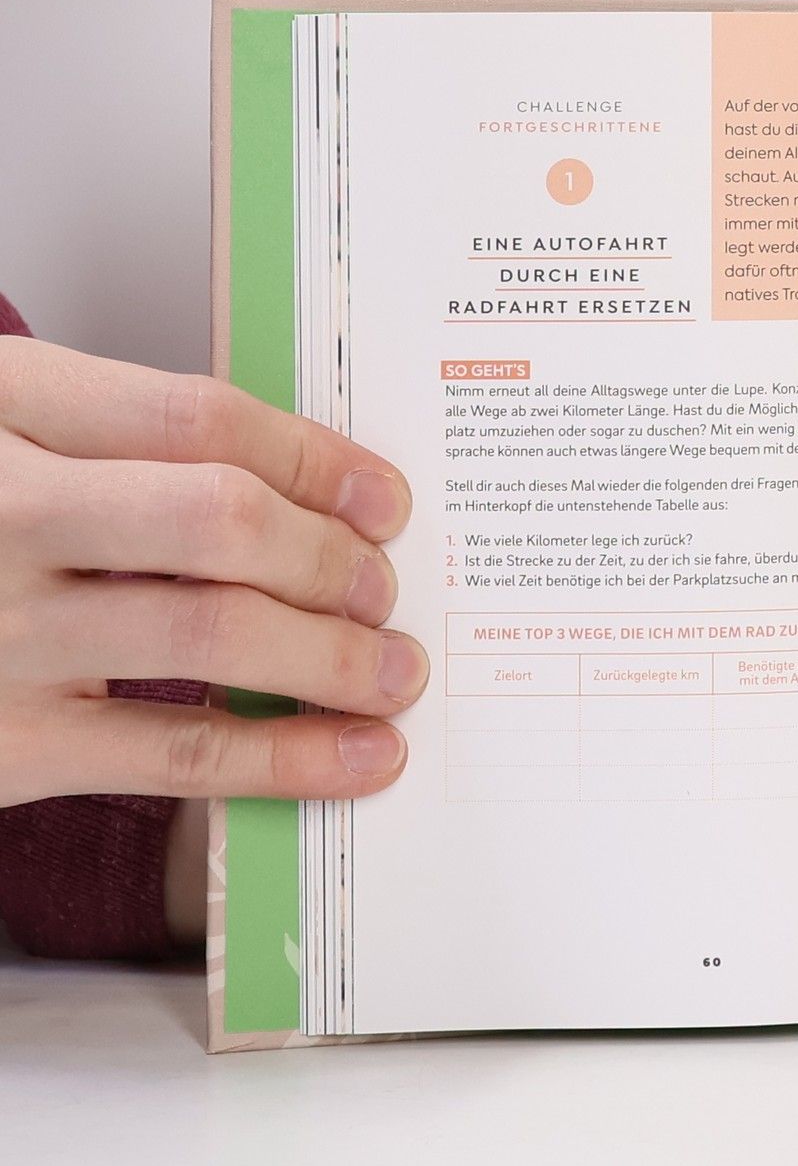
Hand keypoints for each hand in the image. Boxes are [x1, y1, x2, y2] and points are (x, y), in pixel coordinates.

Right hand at [0, 336, 426, 807]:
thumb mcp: (6, 444)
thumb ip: (125, 448)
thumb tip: (316, 494)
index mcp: (1, 409)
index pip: (198, 418)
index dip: (316, 460)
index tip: (384, 500)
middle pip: (220, 518)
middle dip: (331, 558)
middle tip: (384, 588)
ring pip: (215, 630)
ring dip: (335, 656)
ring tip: (392, 670)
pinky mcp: (6, 745)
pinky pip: (180, 750)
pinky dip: (290, 756)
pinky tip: (356, 756)